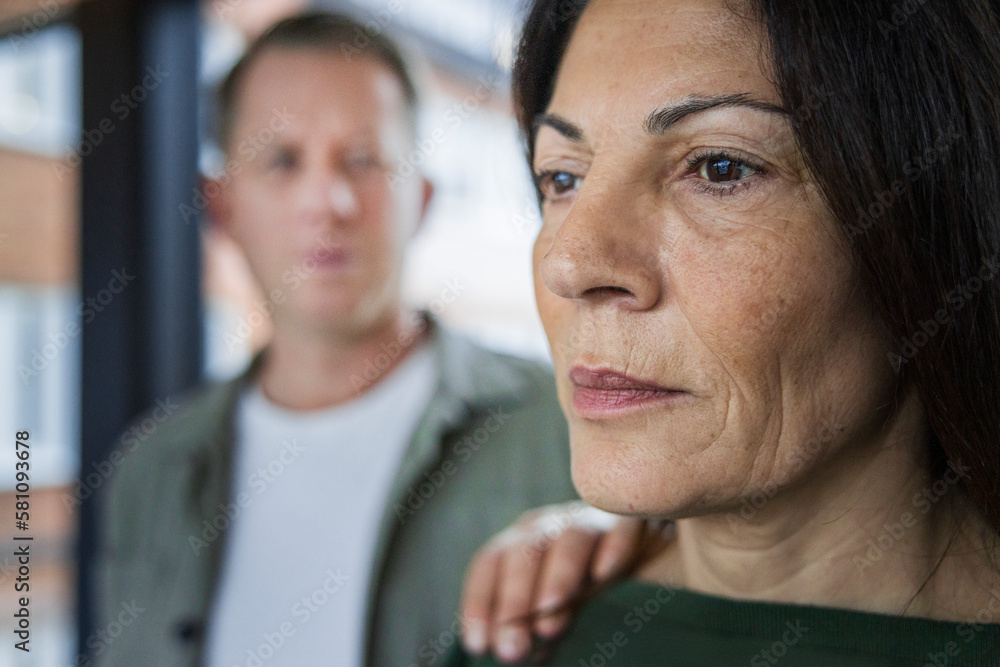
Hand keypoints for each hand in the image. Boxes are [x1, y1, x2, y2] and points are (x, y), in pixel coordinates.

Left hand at [459, 501, 672, 662]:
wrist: (654, 553)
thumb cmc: (590, 591)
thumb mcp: (556, 611)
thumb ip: (533, 626)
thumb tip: (507, 651)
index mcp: (523, 544)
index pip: (490, 565)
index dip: (480, 603)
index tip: (479, 644)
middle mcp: (551, 526)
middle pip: (523, 553)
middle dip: (514, 601)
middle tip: (513, 647)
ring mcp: (591, 520)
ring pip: (568, 540)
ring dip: (557, 576)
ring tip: (550, 615)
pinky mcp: (632, 519)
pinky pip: (621, 526)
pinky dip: (613, 546)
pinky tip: (606, 571)